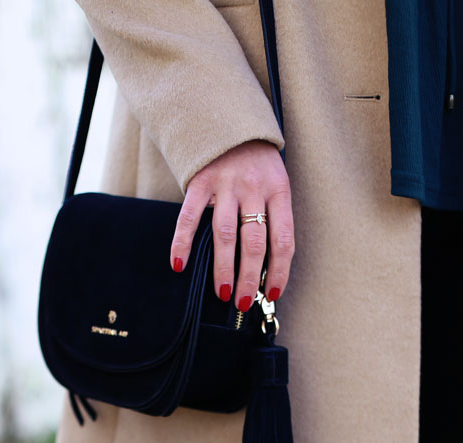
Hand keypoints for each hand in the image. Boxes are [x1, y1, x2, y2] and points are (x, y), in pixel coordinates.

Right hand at [169, 140, 293, 308]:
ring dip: (223, 268)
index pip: (283, 239)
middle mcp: (254, 188)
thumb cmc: (256, 162)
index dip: (279, 270)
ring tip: (222, 292)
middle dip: (249, 277)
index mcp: (278, 190)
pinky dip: (182, 242)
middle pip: (254, 242)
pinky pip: (189, 217)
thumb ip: (272, 216)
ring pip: (225, 235)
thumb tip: (265, 266)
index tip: (271, 293)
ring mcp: (226, 185)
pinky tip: (179, 264)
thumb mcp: (275, 183)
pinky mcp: (200, 181)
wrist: (230, 119)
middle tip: (243, 302)